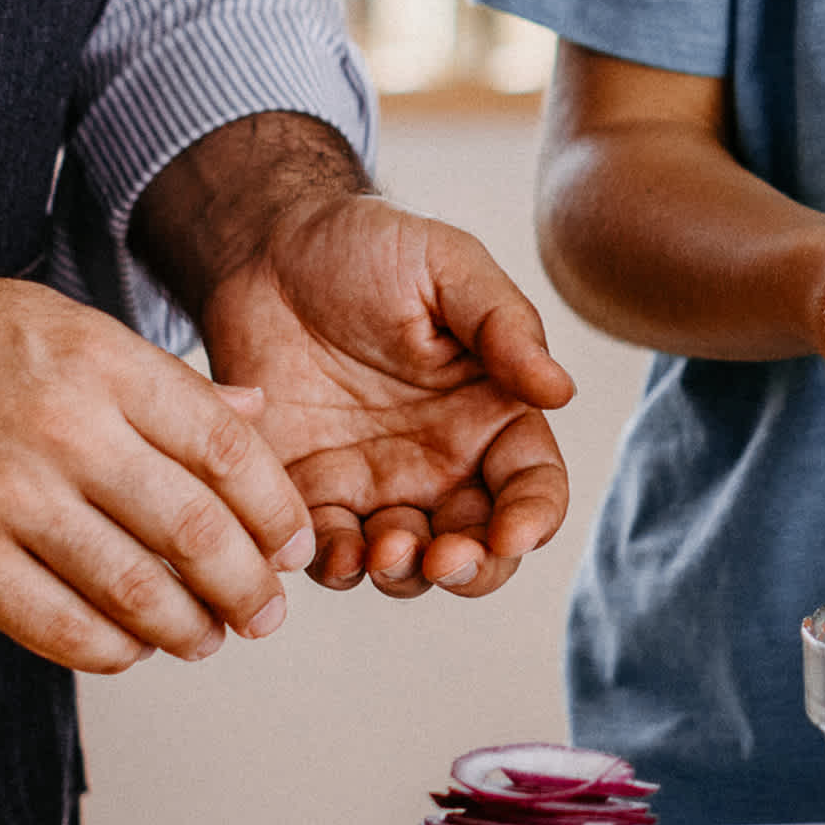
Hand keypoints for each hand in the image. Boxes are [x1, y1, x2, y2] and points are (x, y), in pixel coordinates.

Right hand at [0, 259, 308, 672]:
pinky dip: (110, 649)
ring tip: (207, 637)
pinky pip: (57, 627)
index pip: (228, 452)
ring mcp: (6, 501)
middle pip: (195, 531)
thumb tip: (257, 413)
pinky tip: (129, 646)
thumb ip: (164, 380)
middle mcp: (63, 432)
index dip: (278, 512)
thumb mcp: (65, 324)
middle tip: (267, 612)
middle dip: (249, 587)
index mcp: (102, 366)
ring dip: (188, 629)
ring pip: (134, 592)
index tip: (294, 546)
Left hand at [143, 115, 577, 600]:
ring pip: (408, 565)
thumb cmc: (367, 249)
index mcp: (492, 414)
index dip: (533, 520)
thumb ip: (505, 326)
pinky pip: (329, 552)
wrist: (264, 250)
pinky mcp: (309, 494)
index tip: (513, 533)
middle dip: (472, 568)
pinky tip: (336, 550)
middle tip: (444, 557)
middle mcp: (443, 463)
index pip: (533, 486)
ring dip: (406, 575)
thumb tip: (561, 392)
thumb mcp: (448, 268)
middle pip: (480, 547)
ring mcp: (376, 485)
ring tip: (386, 549)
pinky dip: (338, 567)